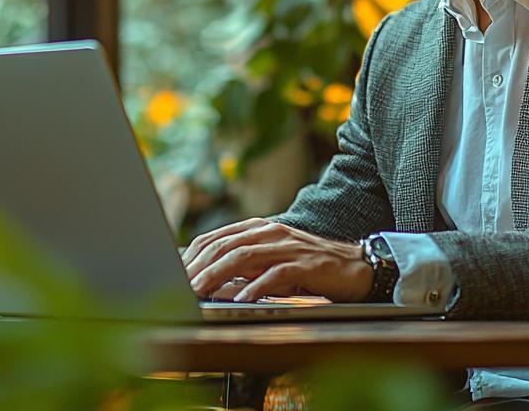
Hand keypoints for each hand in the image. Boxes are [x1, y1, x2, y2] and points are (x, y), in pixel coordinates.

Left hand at [182, 218, 372, 302]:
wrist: (354, 267)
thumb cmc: (306, 267)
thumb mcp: (270, 261)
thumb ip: (243, 263)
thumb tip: (206, 276)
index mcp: (258, 229)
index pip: (216, 238)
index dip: (192, 255)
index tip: (173, 273)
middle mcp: (270, 232)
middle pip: (224, 245)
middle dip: (198, 266)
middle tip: (179, 285)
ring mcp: (288, 246)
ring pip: (244, 257)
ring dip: (217, 274)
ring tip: (199, 290)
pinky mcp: (305, 264)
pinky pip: (275, 274)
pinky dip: (256, 287)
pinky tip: (241, 299)